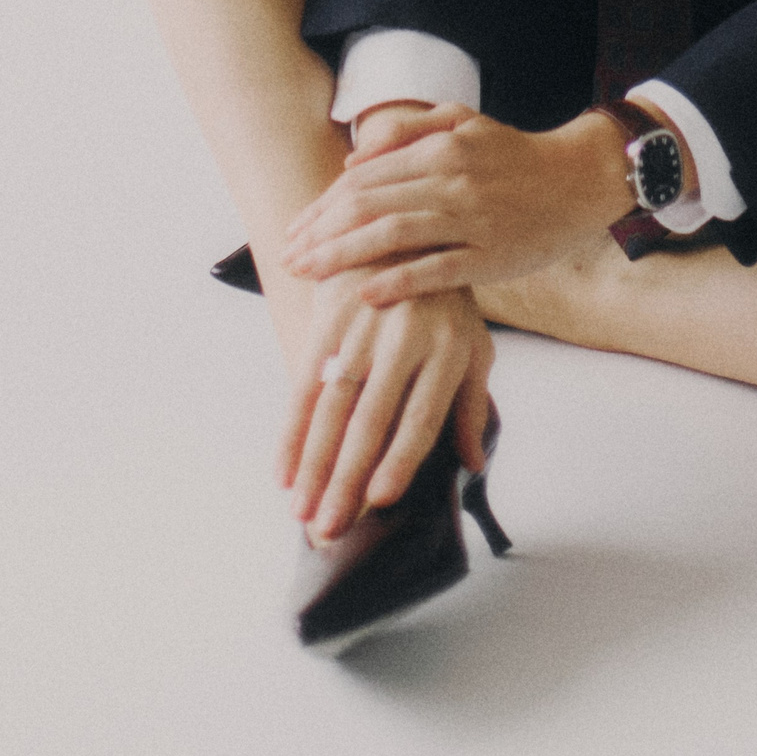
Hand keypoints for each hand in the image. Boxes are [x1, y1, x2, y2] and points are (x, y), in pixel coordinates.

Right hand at [277, 264, 493, 541]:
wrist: (399, 229)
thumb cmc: (442, 300)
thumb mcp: (472, 342)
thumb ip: (470, 404)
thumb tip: (474, 466)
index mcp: (447, 348)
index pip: (422, 415)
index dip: (400, 459)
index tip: (380, 500)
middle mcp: (405, 336)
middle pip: (371, 418)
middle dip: (346, 477)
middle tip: (329, 526)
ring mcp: (363, 324)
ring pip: (332, 405)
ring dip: (312, 463)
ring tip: (301, 512)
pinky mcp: (329, 315)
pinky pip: (303, 381)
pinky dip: (290, 431)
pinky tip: (282, 470)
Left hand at [280, 105, 633, 303]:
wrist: (579, 179)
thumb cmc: (515, 155)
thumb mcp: (464, 122)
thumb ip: (409, 131)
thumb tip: (354, 159)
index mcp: (440, 147)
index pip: (365, 177)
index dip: (323, 205)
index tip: (295, 227)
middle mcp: (451, 179)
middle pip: (368, 205)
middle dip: (320, 234)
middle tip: (287, 257)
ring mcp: (471, 219)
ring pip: (392, 235)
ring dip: (342, 256)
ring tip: (308, 273)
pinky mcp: (490, 255)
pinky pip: (435, 270)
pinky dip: (397, 281)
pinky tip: (364, 293)